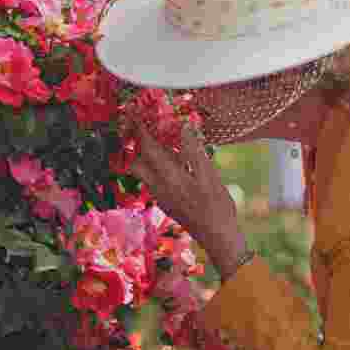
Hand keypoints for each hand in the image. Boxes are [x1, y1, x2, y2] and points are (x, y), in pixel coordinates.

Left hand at [126, 121, 247, 279]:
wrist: (217, 238)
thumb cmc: (217, 207)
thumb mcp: (210, 176)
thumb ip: (194, 151)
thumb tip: (184, 128)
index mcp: (168, 177)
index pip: (147, 147)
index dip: (138, 128)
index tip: (132, 111)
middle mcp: (159, 187)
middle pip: (136, 161)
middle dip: (135, 143)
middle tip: (143, 126)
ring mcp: (161, 196)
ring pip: (144, 171)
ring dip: (146, 155)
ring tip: (160, 141)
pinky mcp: (167, 202)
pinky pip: (154, 179)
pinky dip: (156, 166)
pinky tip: (174, 162)